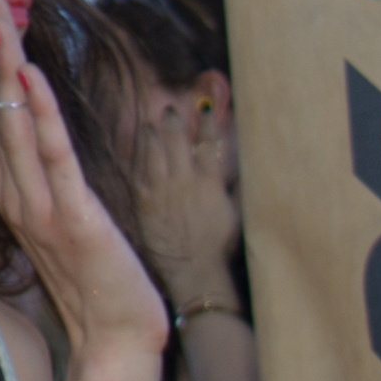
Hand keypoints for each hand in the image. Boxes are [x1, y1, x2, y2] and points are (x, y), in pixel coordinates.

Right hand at [0, 0, 170, 362]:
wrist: (114, 334)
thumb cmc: (91, 276)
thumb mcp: (58, 216)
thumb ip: (40, 177)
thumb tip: (33, 135)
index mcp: (10, 188)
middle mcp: (15, 191)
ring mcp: (39, 204)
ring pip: (15, 122)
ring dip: (4, 65)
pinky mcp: (72, 217)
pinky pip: (53, 157)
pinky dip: (42, 114)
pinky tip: (32, 78)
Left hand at [131, 96, 240, 300]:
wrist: (196, 272)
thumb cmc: (219, 246)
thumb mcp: (237, 214)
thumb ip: (238, 187)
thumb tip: (245, 168)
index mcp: (211, 183)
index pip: (210, 143)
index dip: (208, 123)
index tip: (205, 108)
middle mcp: (186, 182)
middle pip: (178, 142)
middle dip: (174, 122)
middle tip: (170, 110)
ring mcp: (164, 191)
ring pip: (155, 153)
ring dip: (152, 135)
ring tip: (150, 123)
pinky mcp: (145, 203)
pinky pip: (139, 172)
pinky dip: (137, 157)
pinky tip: (136, 148)